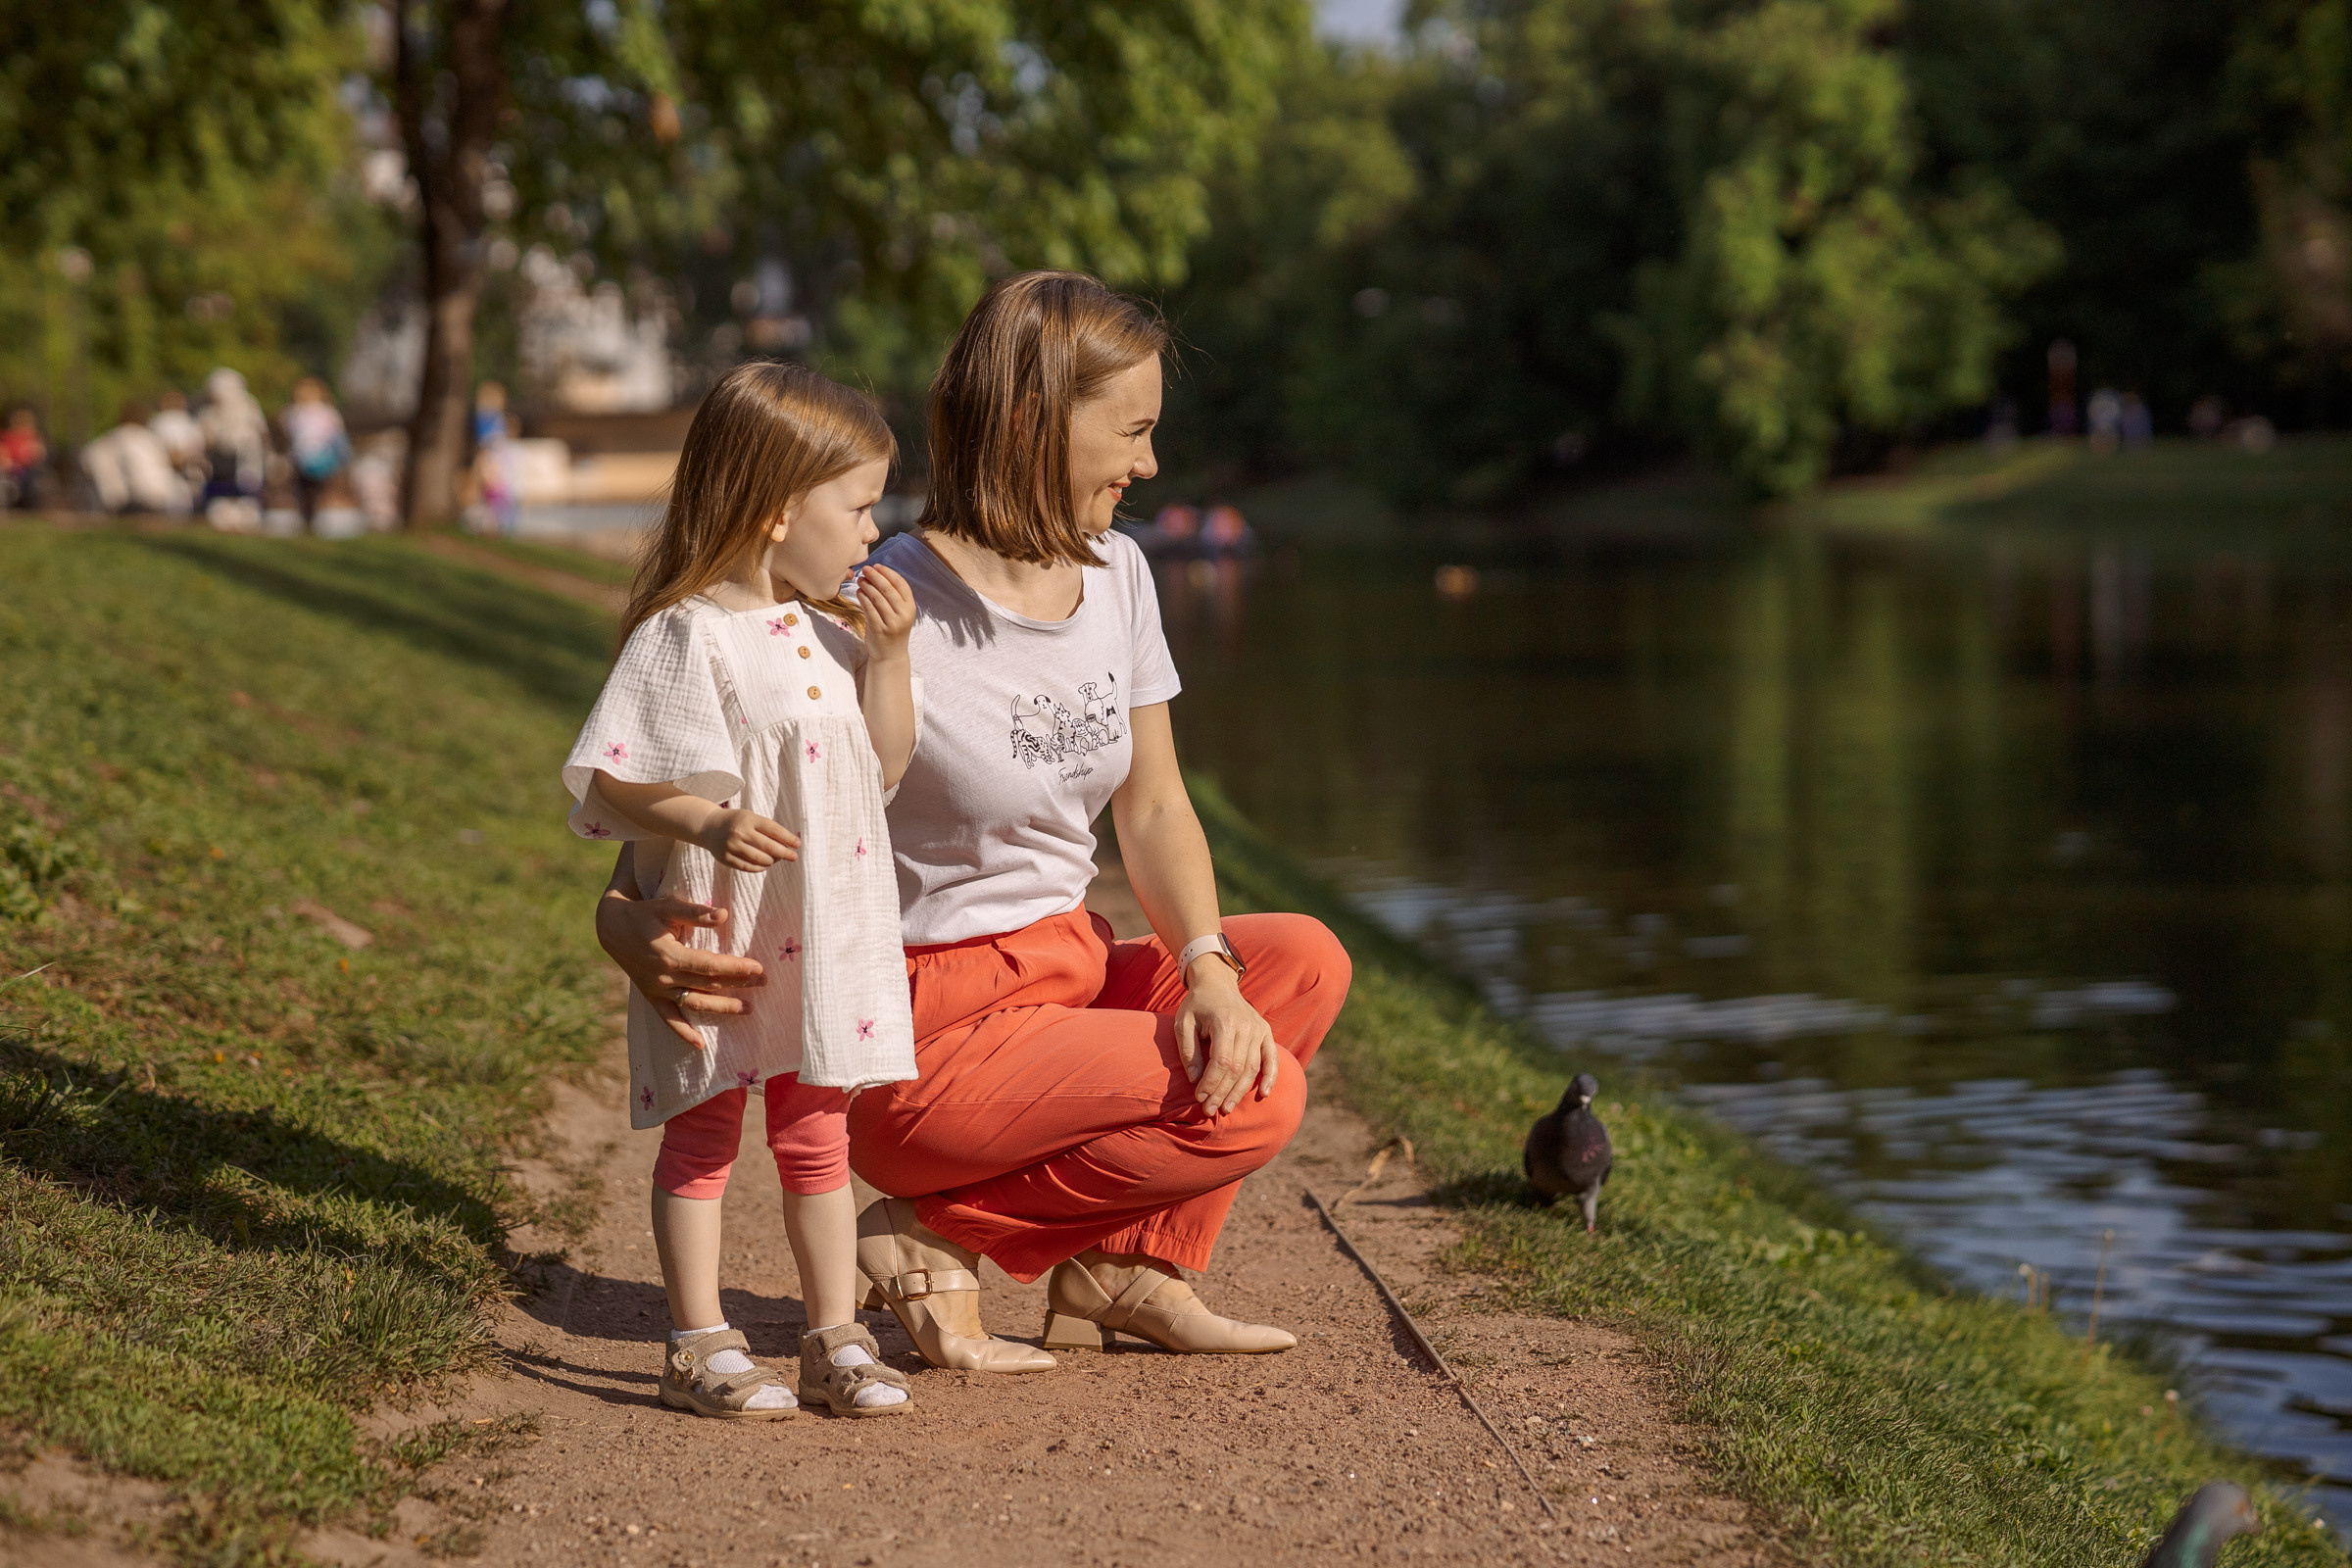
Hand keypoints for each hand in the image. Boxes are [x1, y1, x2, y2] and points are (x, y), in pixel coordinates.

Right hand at [595, 890, 765, 1047]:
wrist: (612, 929)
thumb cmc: (645, 914)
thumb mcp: (667, 907)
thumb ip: (695, 913)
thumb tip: (724, 915)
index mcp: (670, 955)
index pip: (710, 966)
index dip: (736, 968)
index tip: (759, 968)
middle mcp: (664, 978)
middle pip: (708, 984)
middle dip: (738, 984)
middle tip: (764, 982)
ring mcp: (658, 990)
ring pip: (695, 1003)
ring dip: (722, 1008)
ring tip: (749, 1009)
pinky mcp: (652, 997)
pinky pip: (669, 1019)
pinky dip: (683, 1033)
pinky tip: (701, 1046)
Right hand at [695, 807, 799, 871]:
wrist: (709, 826)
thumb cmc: (737, 822)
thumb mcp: (751, 818)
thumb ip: (768, 829)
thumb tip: (789, 844)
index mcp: (748, 819)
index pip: (773, 830)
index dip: (788, 838)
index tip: (798, 845)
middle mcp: (739, 832)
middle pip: (768, 846)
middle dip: (784, 853)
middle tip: (794, 857)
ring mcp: (731, 846)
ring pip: (759, 859)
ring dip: (772, 861)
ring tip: (777, 859)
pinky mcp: (726, 858)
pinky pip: (748, 867)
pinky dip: (760, 868)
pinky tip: (765, 865)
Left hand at [855, 564, 915, 655]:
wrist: (890, 655)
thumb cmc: (893, 630)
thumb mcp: (899, 613)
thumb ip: (893, 597)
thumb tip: (878, 574)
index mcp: (910, 607)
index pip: (901, 584)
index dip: (888, 573)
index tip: (877, 566)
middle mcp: (903, 614)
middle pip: (888, 589)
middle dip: (875, 576)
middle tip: (865, 569)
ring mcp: (892, 622)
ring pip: (877, 598)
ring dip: (867, 586)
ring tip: (860, 580)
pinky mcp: (880, 629)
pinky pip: (869, 609)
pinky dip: (863, 598)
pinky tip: (859, 592)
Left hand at [1174, 966, 1279, 1115]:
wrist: (1217, 982)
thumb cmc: (1197, 1005)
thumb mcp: (1183, 1024)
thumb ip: (1188, 1052)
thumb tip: (1195, 1079)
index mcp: (1225, 1022)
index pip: (1221, 1062)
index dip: (1211, 1084)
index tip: (1199, 1098)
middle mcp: (1246, 1026)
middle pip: (1237, 1069)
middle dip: (1223, 1092)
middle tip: (1210, 1110)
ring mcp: (1259, 1029)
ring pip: (1252, 1067)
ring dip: (1240, 1091)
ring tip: (1227, 1108)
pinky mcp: (1265, 1031)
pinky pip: (1271, 1057)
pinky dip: (1270, 1076)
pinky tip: (1264, 1093)